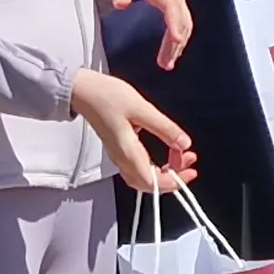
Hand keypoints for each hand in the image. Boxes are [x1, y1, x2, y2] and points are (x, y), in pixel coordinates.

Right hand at [74, 70, 197, 194]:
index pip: (152, 182)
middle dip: (172, 178)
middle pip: (148, 184)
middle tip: (189, 161)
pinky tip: (164, 150)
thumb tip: (184, 144)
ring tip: (180, 154)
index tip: (191, 170)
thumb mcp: (141, 108)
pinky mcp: (118, 148)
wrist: (82, 90)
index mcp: (127, 152)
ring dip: (164, 171)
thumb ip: (164, 128)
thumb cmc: (107, 96)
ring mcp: (118, 154)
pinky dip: (154, 165)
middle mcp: (121, 158)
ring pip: (143, 177)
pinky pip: (138, 167)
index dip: (174, 182)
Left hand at [99, 0, 195, 68]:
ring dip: (179, 43)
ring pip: (185, 21)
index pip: (171, 6)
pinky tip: (171, 50)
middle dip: (177, 42)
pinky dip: (179, 36)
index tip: (176, 40)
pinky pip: (182, 19)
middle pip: (182, 18)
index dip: (175, 23)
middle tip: (165, 63)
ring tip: (167, 63)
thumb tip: (121, 4)